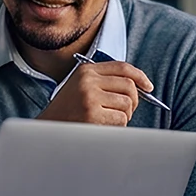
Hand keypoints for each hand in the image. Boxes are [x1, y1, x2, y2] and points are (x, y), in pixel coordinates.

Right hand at [38, 61, 154, 126]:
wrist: (47, 128)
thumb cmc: (67, 111)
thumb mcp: (81, 88)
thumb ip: (105, 82)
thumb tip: (139, 87)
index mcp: (86, 70)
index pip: (122, 67)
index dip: (140, 76)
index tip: (148, 87)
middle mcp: (88, 80)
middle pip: (128, 86)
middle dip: (133, 101)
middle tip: (126, 111)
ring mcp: (89, 96)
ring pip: (127, 103)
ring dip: (124, 115)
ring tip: (109, 119)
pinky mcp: (92, 113)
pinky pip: (120, 118)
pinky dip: (117, 125)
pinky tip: (103, 126)